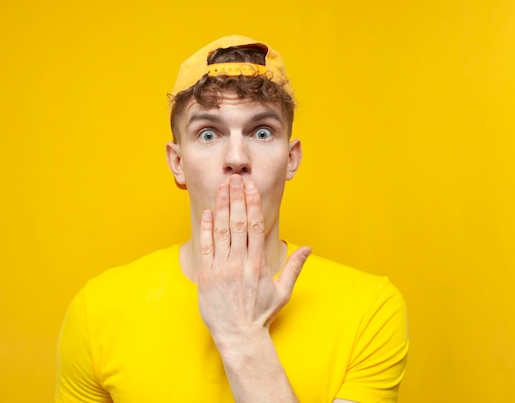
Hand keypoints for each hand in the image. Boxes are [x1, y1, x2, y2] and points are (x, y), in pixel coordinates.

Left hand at [197, 174, 310, 347]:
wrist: (239, 336)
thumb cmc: (261, 314)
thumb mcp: (282, 292)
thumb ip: (294, 267)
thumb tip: (308, 248)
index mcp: (258, 263)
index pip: (254, 226)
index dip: (251, 203)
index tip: (250, 187)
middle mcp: (240, 262)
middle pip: (237, 222)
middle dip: (236, 197)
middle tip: (235, 178)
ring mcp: (222, 268)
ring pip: (221, 230)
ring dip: (221, 206)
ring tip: (222, 187)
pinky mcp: (207, 276)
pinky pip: (205, 247)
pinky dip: (206, 229)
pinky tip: (207, 212)